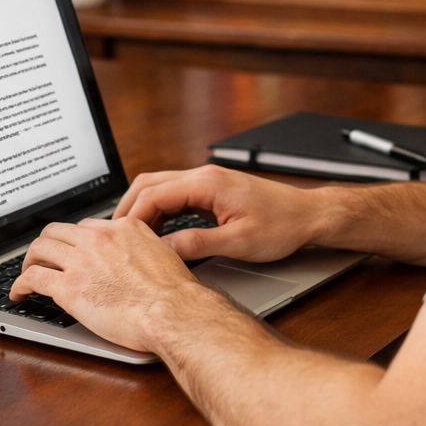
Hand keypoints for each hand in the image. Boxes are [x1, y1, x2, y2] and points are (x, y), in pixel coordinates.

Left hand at [10, 216, 204, 351]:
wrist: (172, 311)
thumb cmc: (175, 294)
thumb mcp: (163, 255)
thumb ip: (143, 252)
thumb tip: (139, 263)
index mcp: (124, 228)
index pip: (88, 226)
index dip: (76, 240)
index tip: (73, 252)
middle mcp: (99, 237)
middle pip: (58, 231)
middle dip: (47, 244)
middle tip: (43, 259)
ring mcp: (82, 260)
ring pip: (40, 248)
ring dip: (30, 261)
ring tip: (27, 273)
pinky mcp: (68, 286)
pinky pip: (33, 278)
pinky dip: (20, 284)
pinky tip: (18, 293)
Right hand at [113, 164, 321, 262]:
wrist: (308, 215)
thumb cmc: (282, 226)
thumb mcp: (239, 242)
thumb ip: (198, 244)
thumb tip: (165, 250)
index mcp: (208, 183)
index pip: (154, 194)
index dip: (132, 217)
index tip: (120, 239)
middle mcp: (204, 175)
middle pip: (151, 184)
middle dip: (129, 209)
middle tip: (117, 238)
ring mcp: (208, 180)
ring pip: (162, 187)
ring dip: (144, 209)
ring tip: (134, 238)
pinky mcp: (213, 189)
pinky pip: (176, 194)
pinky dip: (160, 209)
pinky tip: (158, 231)